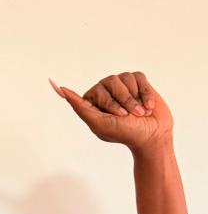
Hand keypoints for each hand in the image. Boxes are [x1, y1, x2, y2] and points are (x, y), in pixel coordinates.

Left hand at [50, 71, 173, 150]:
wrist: (153, 136)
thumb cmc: (125, 133)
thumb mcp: (99, 123)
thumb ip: (80, 107)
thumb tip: (61, 89)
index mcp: (92, 103)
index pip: (94, 93)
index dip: (109, 104)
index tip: (119, 115)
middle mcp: (105, 92)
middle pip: (110, 82)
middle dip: (123, 101)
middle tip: (128, 116)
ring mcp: (122, 86)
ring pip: (124, 78)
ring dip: (134, 98)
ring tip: (139, 112)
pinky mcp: (138, 82)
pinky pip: (138, 77)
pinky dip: (144, 93)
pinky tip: (147, 106)